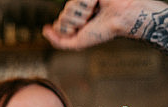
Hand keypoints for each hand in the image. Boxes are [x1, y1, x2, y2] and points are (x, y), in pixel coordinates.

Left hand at [43, 0, 162, 49]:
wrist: (122, 18)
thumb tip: (45, 30)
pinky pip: (78, 0)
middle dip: (76, 23)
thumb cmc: (104, 31)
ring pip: (68, 8)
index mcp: (75, 19)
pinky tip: (99, 3)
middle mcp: (78, 8)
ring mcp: (83, 0)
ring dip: (83, 14)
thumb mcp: (77, 43)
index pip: (59, 24)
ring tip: (96, 11)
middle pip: (63, 17)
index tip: (85, 29)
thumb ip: (58, 41)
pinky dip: (88, 4)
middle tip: (92, 20)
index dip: (70, 30)